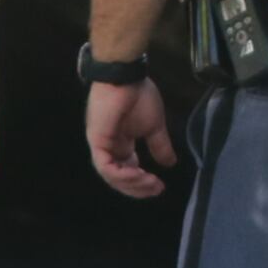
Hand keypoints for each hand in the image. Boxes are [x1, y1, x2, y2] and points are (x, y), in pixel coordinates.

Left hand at [84, 80, 174, 198]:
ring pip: (112, 176)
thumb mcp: (154, 125)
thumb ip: (159, 145)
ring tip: (150, 182)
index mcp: (121, 144)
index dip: (143, 182)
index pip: (128, 170)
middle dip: (138, 188)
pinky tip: (139, 174)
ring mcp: (101, 146)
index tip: (161, 186)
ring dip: (132, 183)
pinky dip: (122, 174)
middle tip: (156, 189)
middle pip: (119, 178)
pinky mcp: (97, 142)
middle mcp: (109, 148)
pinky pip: (106, 166)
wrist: (126, 77)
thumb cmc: (138, 95)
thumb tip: (170, 163)